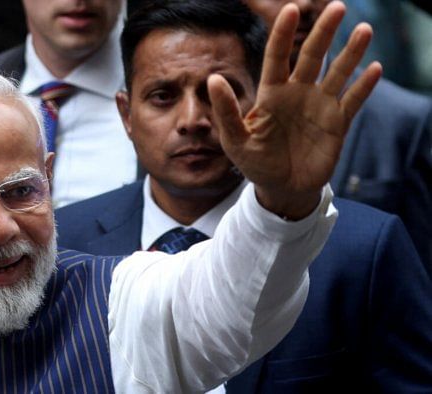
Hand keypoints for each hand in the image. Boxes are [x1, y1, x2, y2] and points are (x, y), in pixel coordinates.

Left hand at [208, 1, 381, 218]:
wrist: (282, 190)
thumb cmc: (255, 164)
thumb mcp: (235, 141)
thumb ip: (226, 111)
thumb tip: (213, 79)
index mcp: (272, 93)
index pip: (277, 57)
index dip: (283, 34)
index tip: (290, 10)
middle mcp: (298, 93)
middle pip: (312, 56)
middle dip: (324, 32)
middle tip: (337, 6)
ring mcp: (320, 105)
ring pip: (338, 72)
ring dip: (351, 53)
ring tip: (364, 30)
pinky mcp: (337, 123)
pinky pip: (352, 100)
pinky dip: (364, 86)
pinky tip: (375, 69)